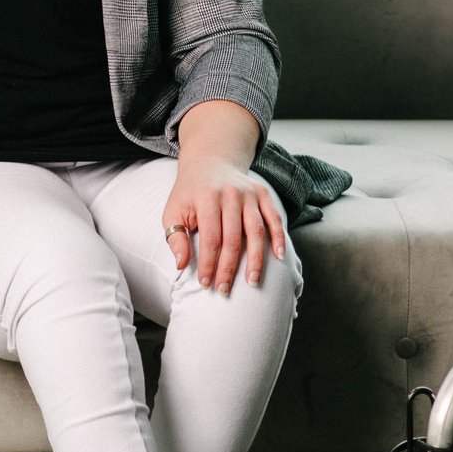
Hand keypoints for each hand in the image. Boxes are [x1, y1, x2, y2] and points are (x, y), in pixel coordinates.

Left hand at [163, 153, 285, 295]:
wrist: (209, 162)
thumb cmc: (189, 193)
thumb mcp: (173, 211)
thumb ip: (175, 238)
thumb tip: (181, 266)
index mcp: (207, 199)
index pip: (210, 239)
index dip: (209, 264)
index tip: (206, 284)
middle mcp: (231, 195)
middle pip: (233, 239)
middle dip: (229, 268)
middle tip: (225, 290)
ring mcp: (249, 193)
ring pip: (256, 231)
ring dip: (256, 259)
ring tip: (253, 282)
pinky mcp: (262, 193)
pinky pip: (274, 217)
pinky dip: (279, 237)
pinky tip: (278, 257)